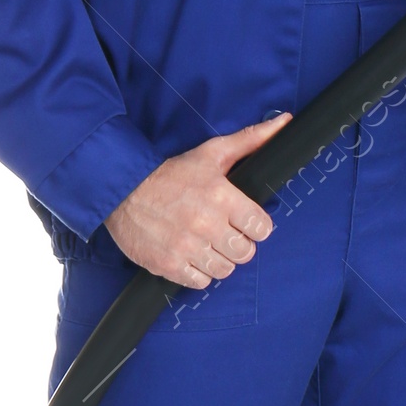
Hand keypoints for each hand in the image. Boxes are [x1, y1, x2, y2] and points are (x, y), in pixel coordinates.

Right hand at [105, 114, 291, 285]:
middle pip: (245, 253)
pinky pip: (201, 282)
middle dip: (238, 243)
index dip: (255, 225)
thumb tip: (284, 123)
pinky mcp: (168, 265)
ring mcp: (186, 247)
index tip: (244, 221)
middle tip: (223, 232)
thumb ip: (251, 140)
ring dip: (218, 259)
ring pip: (225, 270)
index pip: (262, 228)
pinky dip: (198, 272)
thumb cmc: (171, 173)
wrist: (121, 190)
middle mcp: (206, 224)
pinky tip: (190, 254)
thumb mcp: (212, 152)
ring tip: (206, 242)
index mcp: (221, 196)